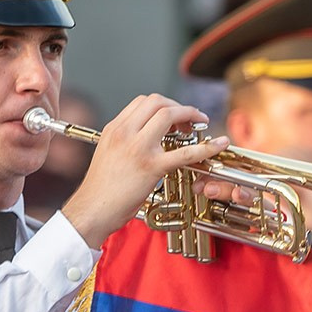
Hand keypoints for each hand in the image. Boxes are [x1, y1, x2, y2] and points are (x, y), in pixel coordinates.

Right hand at [58, 95, 228, 241]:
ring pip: (169, 115)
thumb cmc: (101, 189)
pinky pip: (184, 153)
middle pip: (157, 102)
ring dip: (190, 115)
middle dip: (179, 106)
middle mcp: (125, 133)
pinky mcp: (151, 167)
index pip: (143, 101)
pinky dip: (206, 148)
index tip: (175, 116)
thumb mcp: (107, 152)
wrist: (93, 209)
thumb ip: (125, 140)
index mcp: (115, 129)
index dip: (164, 104)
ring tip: (199, 126)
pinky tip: (218, 145)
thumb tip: (145, 136)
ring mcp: (138, 148)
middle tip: (190, 120)